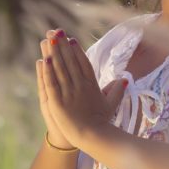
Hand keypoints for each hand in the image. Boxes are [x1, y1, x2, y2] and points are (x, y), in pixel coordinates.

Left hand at [41, 28, 127, 148]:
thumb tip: (125, 79)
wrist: (93, 137)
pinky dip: (47, 71)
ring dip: (53, 52)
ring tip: (48, 39)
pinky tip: (43, 59)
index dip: (76, 50)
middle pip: (70, 61)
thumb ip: (117, 90)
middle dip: (62, 45)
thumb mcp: (111, 104)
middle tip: (56, 31)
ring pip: (59, 68)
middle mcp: (80, 85)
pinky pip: (51, 83)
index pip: (83, 63)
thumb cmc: (102, 122)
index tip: (70, 39)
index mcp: (91, 84)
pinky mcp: (58, 101)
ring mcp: (69, 92)